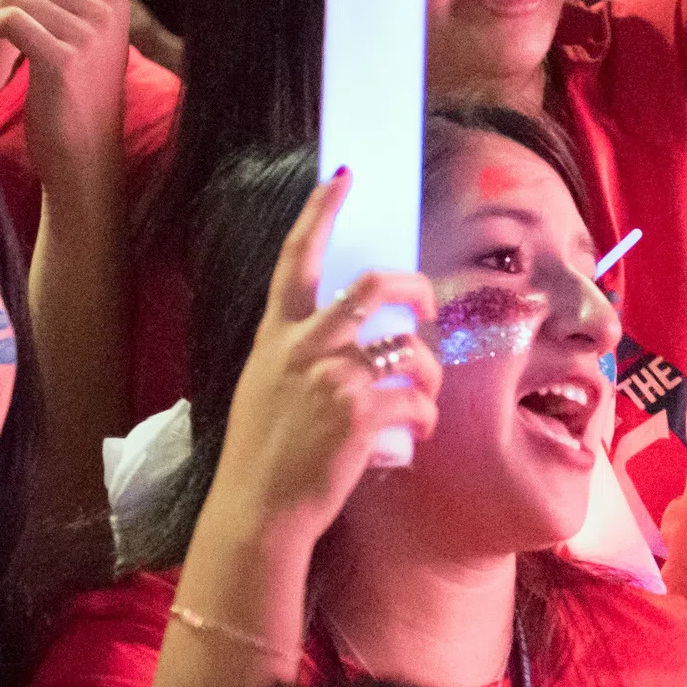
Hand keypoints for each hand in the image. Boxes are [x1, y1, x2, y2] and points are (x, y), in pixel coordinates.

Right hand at [207, 173, 440, 547]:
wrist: (258, 510)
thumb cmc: (263, 454)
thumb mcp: (265, 388)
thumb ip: (298, 353)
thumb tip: (353, 335)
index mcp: (277, 336)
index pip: (299, 258)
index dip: (321, 212)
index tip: (343, 176)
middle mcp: (304, 348)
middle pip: (374, 287)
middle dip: (413, 288)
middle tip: (425, 304)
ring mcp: (332, 380)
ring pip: (409, 351)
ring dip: (428, 375)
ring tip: (423, 399)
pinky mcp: (359, 417)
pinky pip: (416, 402)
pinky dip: (425, 419)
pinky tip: (415, 435)